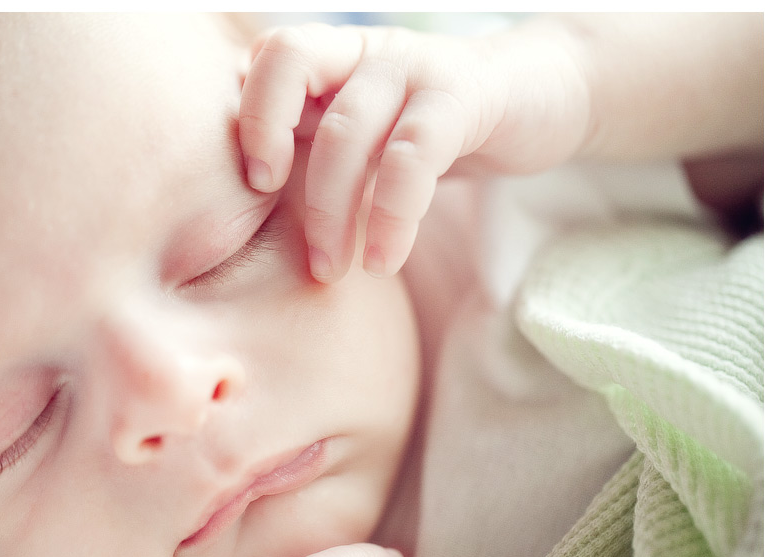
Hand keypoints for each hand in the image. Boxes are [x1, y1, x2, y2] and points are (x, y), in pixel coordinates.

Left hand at [238, 21, 590, 281]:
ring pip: (347, 130)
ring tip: (336, 269)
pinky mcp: (462, 96)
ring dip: (332, 211)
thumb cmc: (439, 132)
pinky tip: (384, 259)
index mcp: (336, 58)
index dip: (250, 116)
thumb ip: (322, 154)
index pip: (270, 57)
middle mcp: (366, 50)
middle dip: (284, 171)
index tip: (257, 187)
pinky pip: (410, 157)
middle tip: (308, 257)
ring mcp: (413, 67)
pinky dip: (391, 215)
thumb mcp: (373, 140)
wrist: (543, 98)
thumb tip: (262, 216)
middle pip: (295, 80)